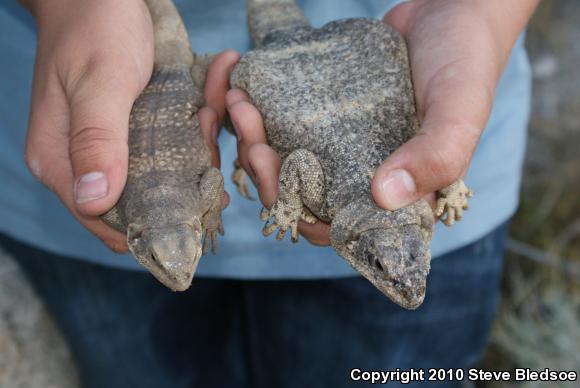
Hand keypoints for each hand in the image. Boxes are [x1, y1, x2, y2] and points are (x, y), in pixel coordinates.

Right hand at [24, 0, 237, 251]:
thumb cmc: (95, 28)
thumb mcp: (102, 82)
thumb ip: (97, 139)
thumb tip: (95, 203)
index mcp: (61, 161)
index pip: (104, 221)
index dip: (152, 225)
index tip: (199, 205)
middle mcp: (82, 163)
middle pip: (140, 203)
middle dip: (183, 183)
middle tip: (210, 143)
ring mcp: (106, 148)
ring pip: (159, 177)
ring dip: (194, 154)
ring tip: (211, 115)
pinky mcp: (128, 132)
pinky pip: (166, 149)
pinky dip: (191, 135)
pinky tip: (208, 109)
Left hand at [228, 0, 536, 245]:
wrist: (451, 10)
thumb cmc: (465, 64)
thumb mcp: (460, 112)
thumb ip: (436, 157)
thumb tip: (382, 196)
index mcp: (392, 196)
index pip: (333, 225)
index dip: (294, 209)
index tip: (272, 166)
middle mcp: (359, 175)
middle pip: (296, 194)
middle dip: (261, 168)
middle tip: (247, 125)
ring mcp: (338, 145)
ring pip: (281, 161)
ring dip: (249, 139)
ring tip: (238, 101)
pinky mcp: (323, 114)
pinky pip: (282, 124)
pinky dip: (256, 112)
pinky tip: (240, 87)